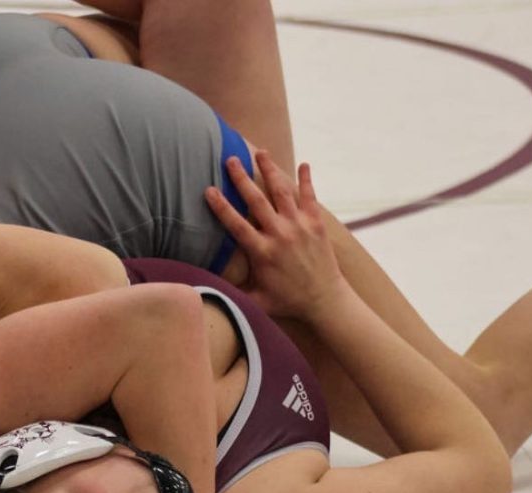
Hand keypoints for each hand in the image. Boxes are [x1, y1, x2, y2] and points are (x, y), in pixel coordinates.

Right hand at [205, 151, 345, 321]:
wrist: (324, 300)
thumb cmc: (287, 301)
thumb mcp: (256, 301)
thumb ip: (232, 292)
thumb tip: (207, 287)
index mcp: (262, 252)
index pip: (236, 224)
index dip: (221, 206)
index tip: (209, 189)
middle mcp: (279, 235)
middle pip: (256, 200)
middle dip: (241, 178)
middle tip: (230, 159)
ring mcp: (299, 227)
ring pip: (281, 192)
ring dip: (270, 170)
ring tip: (260, 152)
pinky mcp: (315, 224)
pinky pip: (310, 197)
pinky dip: (306, 179)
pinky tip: (303, 164)